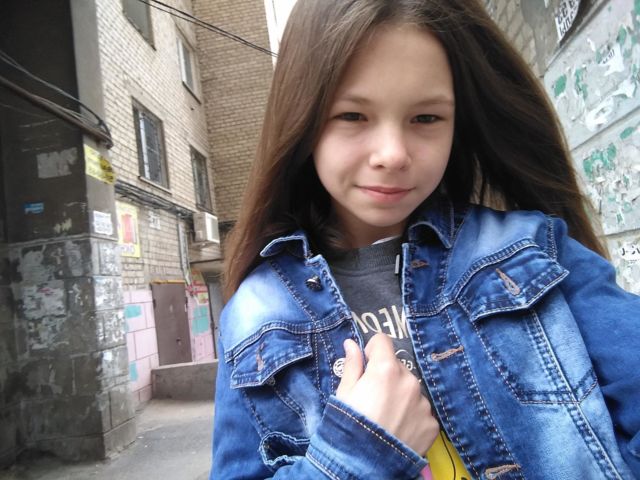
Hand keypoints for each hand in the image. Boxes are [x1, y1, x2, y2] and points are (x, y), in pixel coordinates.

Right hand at [335, 333, 438, 454]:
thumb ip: (352, 365)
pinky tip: (398, 430)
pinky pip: (421, 411)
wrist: (363, 466)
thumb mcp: (344, 393)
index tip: (366, 364)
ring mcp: (423, 403)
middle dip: (387, 377)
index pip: (383, 341)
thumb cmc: (348, 425)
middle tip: (373, 399)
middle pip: (398, 367)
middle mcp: (409, 381)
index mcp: (385, 369)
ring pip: (411, 390)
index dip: (372, 351)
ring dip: (401, 396)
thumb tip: (351, 344)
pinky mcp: (432, 424)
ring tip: (386, 418)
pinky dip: (411, 417)